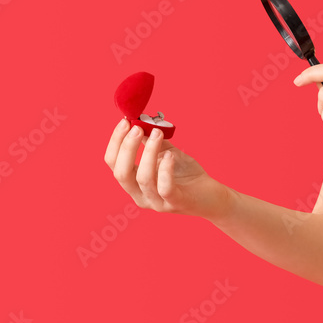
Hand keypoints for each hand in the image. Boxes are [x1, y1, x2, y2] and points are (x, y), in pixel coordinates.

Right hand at [104, 118, 229, 219]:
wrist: (210, 195)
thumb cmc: (186, 174)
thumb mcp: (166, 153)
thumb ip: (152, 140)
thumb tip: (141, 120)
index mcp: (133, 183)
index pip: (113, 163)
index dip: (116, 142)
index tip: (125, 121)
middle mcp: (140, 195)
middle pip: (121, 173)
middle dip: (127, 147)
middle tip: (138, 128)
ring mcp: (157, 202)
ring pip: (143, 178)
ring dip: (149, 152)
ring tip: (158, 134)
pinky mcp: (175, 203)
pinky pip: (165, 188)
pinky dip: (165, 169)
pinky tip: (170, 155)